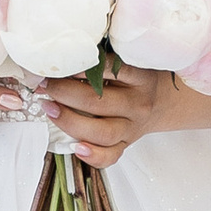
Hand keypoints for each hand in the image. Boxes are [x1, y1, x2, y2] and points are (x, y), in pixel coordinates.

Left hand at [39, 60, 167, 166]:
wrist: (165, 102)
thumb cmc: (140, 79)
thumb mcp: (132, 61)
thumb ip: (107, 59)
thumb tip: (67, 54)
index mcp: (140, 78)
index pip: (111, 69)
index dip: (81, 67)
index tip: (60, 63)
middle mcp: (137, 104)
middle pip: (98, 101)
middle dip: (64, 93)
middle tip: (45, 85)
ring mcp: (132, 127)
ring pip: (101, 131)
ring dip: (70, 121)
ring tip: (49, 110)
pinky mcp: (127, 144)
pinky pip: (111, 155)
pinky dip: (92, 154)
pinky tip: (76, 147)